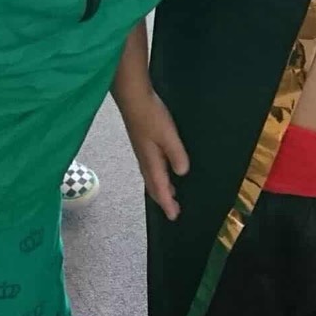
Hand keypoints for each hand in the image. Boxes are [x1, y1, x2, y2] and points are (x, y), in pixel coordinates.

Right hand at [122, 93, 188, 220]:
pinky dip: (158, 176)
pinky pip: (151, 168)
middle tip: (173, 211)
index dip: (167, 203)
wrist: (134, 99)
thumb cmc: (151, 116)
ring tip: (171, 196)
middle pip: (153, 186)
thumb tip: (182, 173)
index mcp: (151, 161)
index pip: (160, 188)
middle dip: (163, 199)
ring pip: (152, 177)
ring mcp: (143, 153)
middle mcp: (145, 160)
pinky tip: (165, 171)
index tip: (174, 216)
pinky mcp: (143, 144)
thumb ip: (176, 154)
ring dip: (160, 188)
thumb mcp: (168, 135)